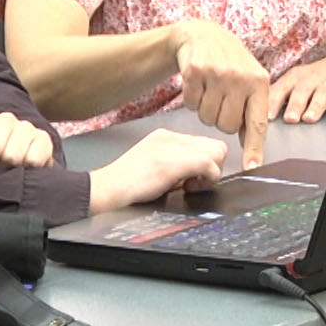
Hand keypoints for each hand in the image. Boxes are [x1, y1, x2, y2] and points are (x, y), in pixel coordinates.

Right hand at [87, 129, 227, 212]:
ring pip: (217, 151)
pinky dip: (208, 179)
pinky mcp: (177, 161)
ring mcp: (174, 147)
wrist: (108, 188)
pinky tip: (188, 188)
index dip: (203, 163)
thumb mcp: (153, 167)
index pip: (202, 143)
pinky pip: (210, 164)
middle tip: (193, 183)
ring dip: (211, 172)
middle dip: (211, 166)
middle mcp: (172, 137)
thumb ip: (173, 166)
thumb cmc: (126, 185)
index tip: (190, 179)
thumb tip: (193, 176)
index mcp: (165, 137)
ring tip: (189, 185)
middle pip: (214, 145)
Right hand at [172, 19, 269, 170]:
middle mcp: (239, 77)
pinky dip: (192, 99)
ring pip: (207, 119)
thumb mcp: (250, 80)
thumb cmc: (231, 63)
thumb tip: (253, 149)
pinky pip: (191, 105)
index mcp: (259, 82)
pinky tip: (198, 84)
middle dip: (222, 119)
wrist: (203, 35)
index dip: (254, 148)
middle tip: (222, 99)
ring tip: (210, 90)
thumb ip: (252, 110)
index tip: (252, 168)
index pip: (257, 123)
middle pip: (227, 126)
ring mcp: (216, 73)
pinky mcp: (194, 70)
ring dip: (206, 110)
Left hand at [269, 48, 325, 123]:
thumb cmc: (315, 77)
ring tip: (308, 118)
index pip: (281, 89)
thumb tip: (255, 115)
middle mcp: (312, 80)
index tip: (267, 115)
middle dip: (294, 105)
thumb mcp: (295, 81)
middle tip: (289, 119)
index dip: (274, 101)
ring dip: (315, 107)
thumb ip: (278, 96)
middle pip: (301, 92)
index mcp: (295, 78)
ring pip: (322, 95)